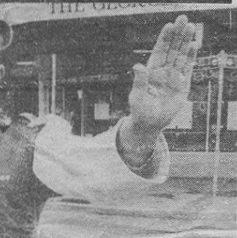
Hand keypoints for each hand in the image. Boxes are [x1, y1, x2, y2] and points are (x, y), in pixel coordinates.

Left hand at [128, 15, 197, 135]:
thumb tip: (137, 66)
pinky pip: (187, 67)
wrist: (150, 124)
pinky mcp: (182, 84)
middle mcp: (163, 71)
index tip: (168, 26)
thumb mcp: (137, 96)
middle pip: (171, 49)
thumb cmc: (140, 111)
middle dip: (177, 34)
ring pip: (180, 55)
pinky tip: (194, 45)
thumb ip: (140, 81)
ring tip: (190, 27)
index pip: (159, 51)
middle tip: (182, 18)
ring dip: (185, 41)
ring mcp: (173, 76)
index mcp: (151, 71)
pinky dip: (190, 57)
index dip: (164, 39)